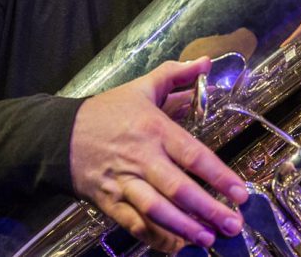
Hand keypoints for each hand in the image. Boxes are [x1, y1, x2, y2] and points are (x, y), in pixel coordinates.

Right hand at [70, 57, 247, 251]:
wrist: (59, 135)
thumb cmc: (107, 111)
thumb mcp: (143, 86)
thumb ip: (177, 74)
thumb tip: (208, 62)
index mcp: (154, 129)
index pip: (193, 155)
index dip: (219, 176)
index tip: (241, 192)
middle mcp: (142, 158)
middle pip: (179, 189)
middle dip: (208, 209)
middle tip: (234, 224)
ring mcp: (125, 183)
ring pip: (157, 211)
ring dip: (185, 228)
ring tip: (209, 239)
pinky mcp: (110, 202)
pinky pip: (135, 225)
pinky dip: (157, 239)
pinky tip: (177, 246)